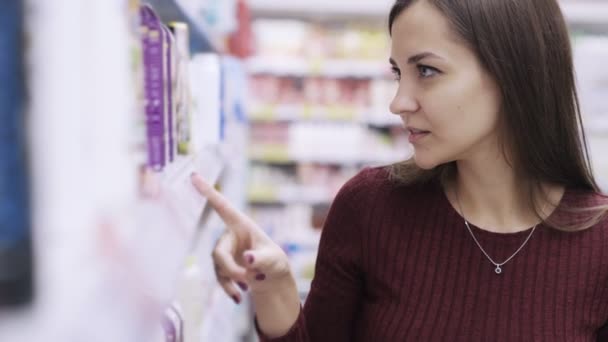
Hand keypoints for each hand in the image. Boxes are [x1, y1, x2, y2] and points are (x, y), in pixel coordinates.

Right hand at [191, 173, 292, 303]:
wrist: (273, 279)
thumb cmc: (276, 263)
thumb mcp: (274, 261)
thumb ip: (262, 259)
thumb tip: (247, 259)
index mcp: (242, 225)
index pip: (222, 206)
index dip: (208, 191)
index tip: (194, 175)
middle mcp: (230, 236)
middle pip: (218, 252)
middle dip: (230, 269)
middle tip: (247, 279)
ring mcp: (225, 252)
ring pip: (218, 267)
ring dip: (232, 280)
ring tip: (250, 288)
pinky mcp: (222, 267)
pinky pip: (219, 278)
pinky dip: (228, 289)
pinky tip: (240, 298)